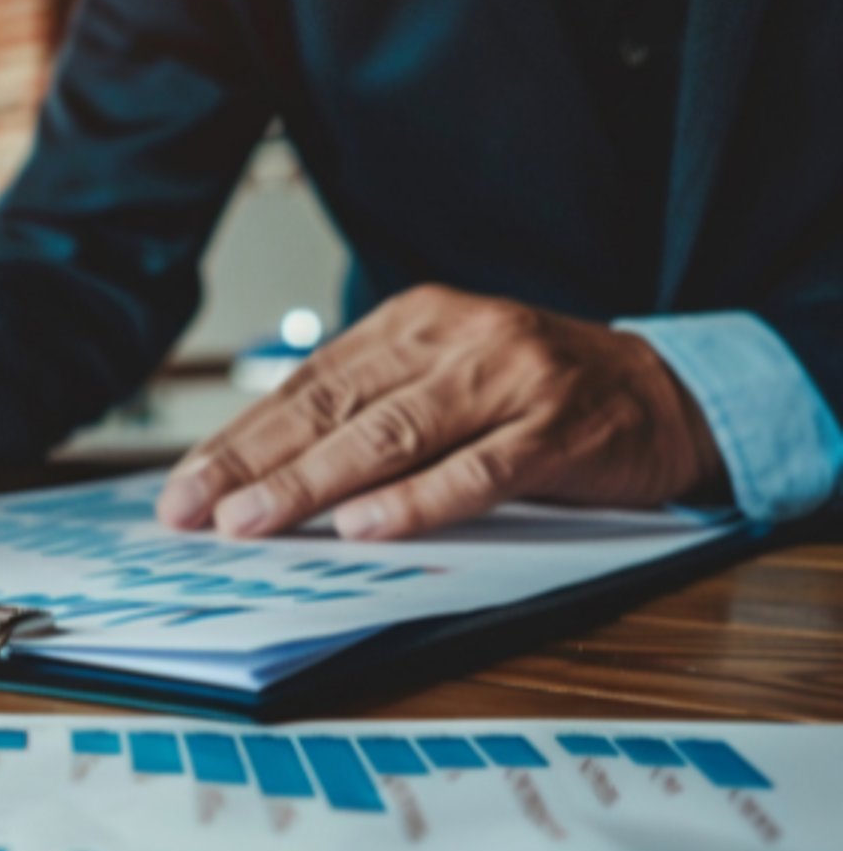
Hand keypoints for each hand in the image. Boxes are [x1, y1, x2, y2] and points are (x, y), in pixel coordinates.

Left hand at [156, 285, 726, 539]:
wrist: (667, 392)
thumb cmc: (532, 395)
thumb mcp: (440, 380)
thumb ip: (364, 413)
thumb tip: (257, 474)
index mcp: (409, 323)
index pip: (303, 388)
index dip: (237, 441)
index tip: (182, 490)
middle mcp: (452, 340)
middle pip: (332, 410)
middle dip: (252, 464)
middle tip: (193, 510)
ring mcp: (508, 380)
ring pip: (391, 436)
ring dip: (313, 484)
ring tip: (254, 522)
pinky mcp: (557, 430)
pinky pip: (476, 471)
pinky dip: (417, 502)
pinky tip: (366, 527)